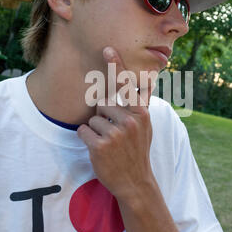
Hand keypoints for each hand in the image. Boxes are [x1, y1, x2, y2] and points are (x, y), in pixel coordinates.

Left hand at [77, 46, 154, 201]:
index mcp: (141, 113)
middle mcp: (130, 120)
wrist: (135, 182)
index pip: (126, 85)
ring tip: (109, 143)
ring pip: (92, 118)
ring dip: (96, 129)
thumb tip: (147, 79)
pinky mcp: (100, 146)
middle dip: (103, 115)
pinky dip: (86, 139)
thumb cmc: (137, 151)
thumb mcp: (146, 126)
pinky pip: (83, 131)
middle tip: (115, 133)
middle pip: (103, 103)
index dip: (116, 65)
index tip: (107, 49)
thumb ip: (143, 102)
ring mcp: (115, 134)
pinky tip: (99, 149)